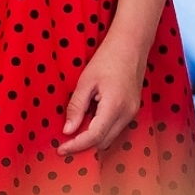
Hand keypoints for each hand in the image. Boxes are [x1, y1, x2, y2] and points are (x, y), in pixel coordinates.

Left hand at [58, 37, 145, 154]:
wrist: (131, 46)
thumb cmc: (107, 59)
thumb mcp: (86, 82)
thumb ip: (76, 107)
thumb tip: (67, 130)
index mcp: (114, 106)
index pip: (94, 136)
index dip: (76, 146)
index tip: (60, 149)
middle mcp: (127, 113)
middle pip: (104, 141)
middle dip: (84, 145)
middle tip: (65, 142)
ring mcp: (133, 111)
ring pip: (111, 136)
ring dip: (93, 138)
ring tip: (76, 130)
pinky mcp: (133, 108)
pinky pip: (116, 127)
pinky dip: (102, 129)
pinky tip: (90, 119)